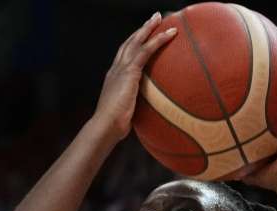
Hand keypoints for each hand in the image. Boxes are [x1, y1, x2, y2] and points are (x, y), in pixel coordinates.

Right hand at [89, 12, 178, 142]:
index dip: (132, 45)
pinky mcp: (130, 71)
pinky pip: (146, 50)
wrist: (105, 126)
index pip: (124, 56)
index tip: (141, 38)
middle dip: (140, 31)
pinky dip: (159, 40)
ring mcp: (121, 69)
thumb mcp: (124, 114)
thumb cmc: (113, 127)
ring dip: (149, 28)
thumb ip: (133, 109)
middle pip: (128, 43)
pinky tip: (171, 33)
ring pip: (136, 41)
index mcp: (113, 78)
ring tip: (160, 17)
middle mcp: (115, 69)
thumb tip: (145, 117)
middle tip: (152, 19)